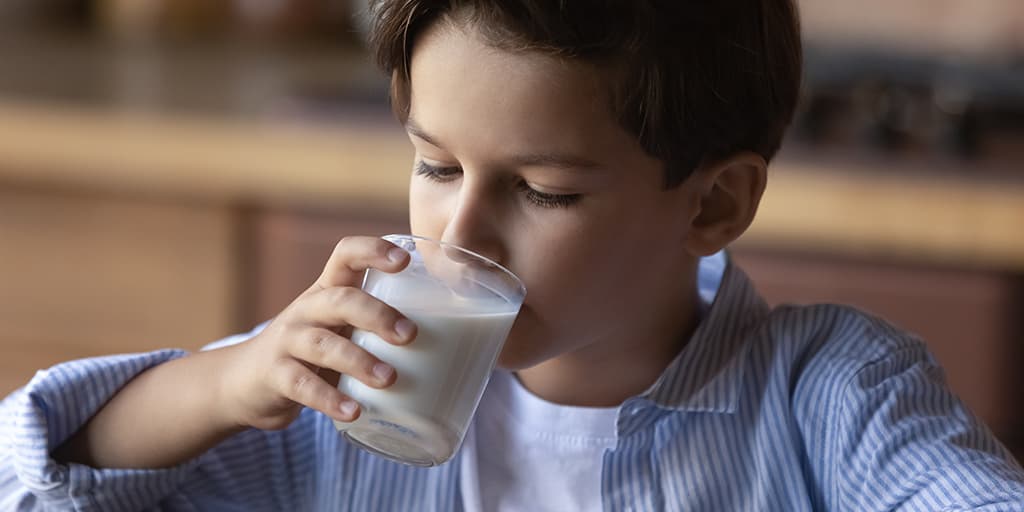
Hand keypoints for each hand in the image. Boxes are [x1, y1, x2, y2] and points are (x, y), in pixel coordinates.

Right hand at [220, 236, 417, 430]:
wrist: (245, 382)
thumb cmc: (313, 353)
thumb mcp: (339, 328)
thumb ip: (377, 327)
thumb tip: (453, 341)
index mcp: (327, 291)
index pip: (345, 254)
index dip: (373, 250)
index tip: (405, 259)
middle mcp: (307, 309)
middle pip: (340, 299)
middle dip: (377, 313)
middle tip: (409, 335)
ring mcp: (288, 341)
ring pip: (323, 344)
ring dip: (359, 361)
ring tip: (389, 379)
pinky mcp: (275, 375)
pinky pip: (303, 385)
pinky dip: (330, 399)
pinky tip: (353, 411)